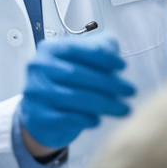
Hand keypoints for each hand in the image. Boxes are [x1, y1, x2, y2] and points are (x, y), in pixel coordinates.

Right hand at [18, 34, 135, 153]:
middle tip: (130, 90)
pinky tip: (98, 119)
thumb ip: (97, 48)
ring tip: (124, 108)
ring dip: (105, 104)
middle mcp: (39, 68)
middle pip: (77, 74)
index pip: (77, 49)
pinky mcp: (39, 116)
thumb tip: (112, 49)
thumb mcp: (79, 61)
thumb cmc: (65, 84)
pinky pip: (67, 117)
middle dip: (109, 83)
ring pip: (74, 97)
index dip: (103, 57)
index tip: (123, 66)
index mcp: (49, 49)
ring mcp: (36, 92)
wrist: (40, 115)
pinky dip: (87, 118)